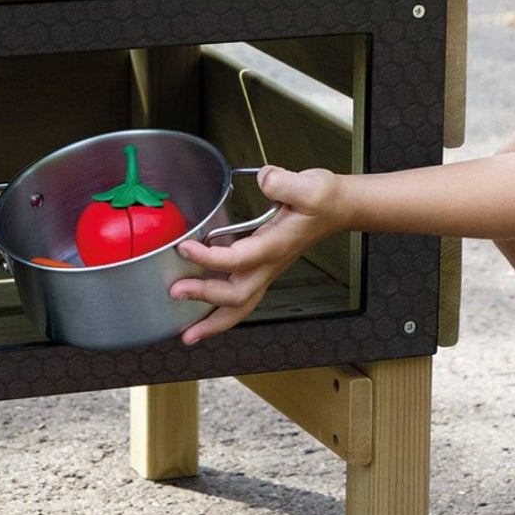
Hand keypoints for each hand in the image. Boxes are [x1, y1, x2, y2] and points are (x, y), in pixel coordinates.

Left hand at [170, 165, 342, 343]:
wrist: (339, 208)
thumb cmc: (325, 199)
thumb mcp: (310, 186)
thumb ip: (285, 183)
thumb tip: (264, 179)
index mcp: (277, 245)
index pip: (239, 259)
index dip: (210, 257)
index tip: (185, 248)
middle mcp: (270, 264)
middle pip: (237, 295)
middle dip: (205, 298)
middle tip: (175, 294)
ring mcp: (267, 270)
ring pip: (241, 306)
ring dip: (214, 323)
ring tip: (188, 334)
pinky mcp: (263, 268)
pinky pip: (241, 298)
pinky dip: (221, 312)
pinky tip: (203, 315)